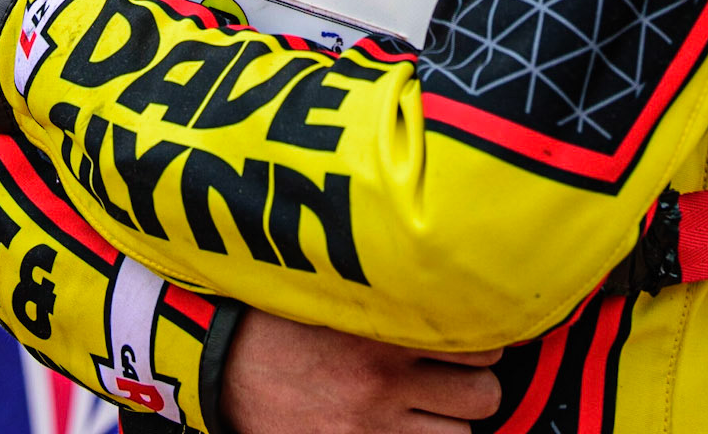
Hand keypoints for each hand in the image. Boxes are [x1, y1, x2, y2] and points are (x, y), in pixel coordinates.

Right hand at [221, 309, 502, 433]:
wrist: (223, 359)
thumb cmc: (283, 314)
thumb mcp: (341, 288)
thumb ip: (394, 293)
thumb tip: (451, 289)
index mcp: (385, 322)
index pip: (478, 337)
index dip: (482, 338)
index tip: (472, 335)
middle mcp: (386, 377)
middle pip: (484, 393)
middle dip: (474, 384)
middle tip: (452, 374)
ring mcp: (373, 424)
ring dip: (450, 419)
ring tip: (427, 404)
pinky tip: (406, 423)